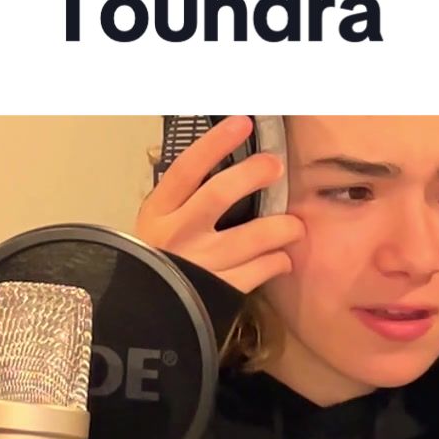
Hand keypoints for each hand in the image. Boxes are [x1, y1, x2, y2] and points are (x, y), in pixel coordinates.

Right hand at [135, 116, 304, 294]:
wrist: (144, 315)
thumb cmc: (159, 259)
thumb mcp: (160, 223)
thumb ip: (185, 197)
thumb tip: (223, 158)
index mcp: (159, 211)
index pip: (186, 169)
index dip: (215, 144)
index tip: (241, 124)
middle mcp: (177, 235)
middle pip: (219, 194)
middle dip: (253, 174)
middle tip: (275, 166)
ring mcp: (199, 264)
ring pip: (252, 237)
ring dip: (282, 227)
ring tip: (295, 225)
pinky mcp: (219, 292)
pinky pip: (260, 271)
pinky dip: (277, 262)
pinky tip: (282, 258)